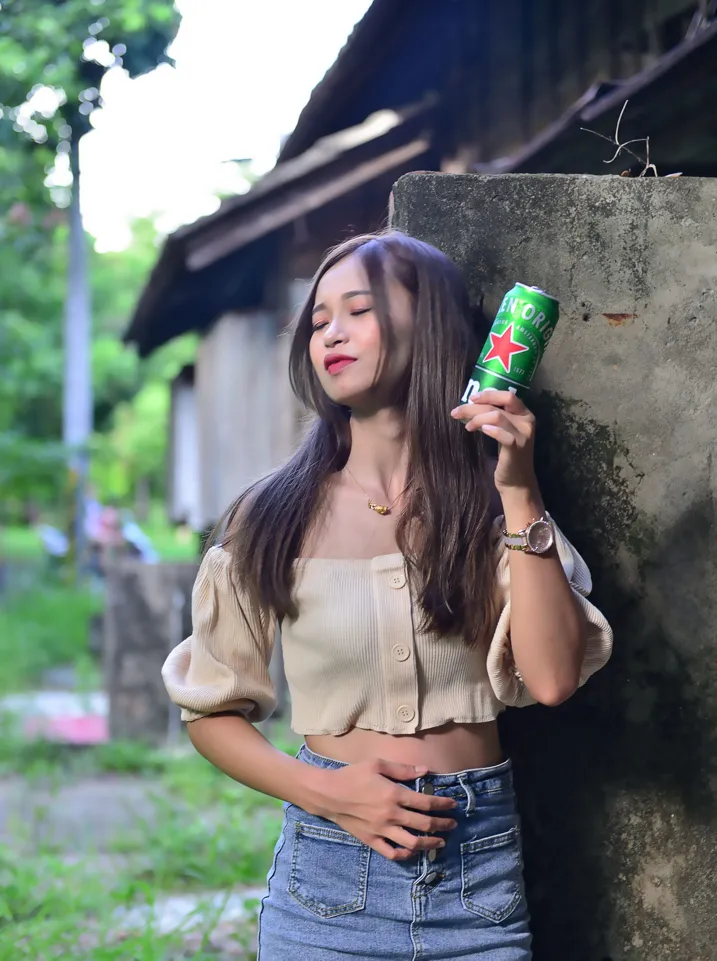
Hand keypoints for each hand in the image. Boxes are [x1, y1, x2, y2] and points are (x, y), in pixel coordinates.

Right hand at [313, 758, 457, 860]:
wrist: (329, 794)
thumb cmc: (353, 775)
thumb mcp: (378, 764)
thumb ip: (403, 769)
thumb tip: (426, 770)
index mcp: (394, 794)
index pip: (426, 802)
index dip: (443, 804)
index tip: (453, 804)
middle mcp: (391, 815)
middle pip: (424, 824)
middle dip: (442, 824)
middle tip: (453, 824)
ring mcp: (382, 830)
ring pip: (412, 843)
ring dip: (430, 843)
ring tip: (440, 841)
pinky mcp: (372, 840)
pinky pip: (392, 853)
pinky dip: (405, 855)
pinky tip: (413, 851)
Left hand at [451, 388, 536, 492]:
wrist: (517, 482)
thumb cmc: (507, 455)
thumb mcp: (504, 431)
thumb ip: (496, 417)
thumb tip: (472, 405)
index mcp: (525, 414)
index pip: (508, 396)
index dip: (489, 394)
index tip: (471, 397)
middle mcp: (526, 421)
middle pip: (498, 406)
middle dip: (474, 407)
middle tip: (457, 412)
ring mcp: (523, 435)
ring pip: (497, 416)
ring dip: (477, 419)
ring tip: (467, 427)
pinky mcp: (516, 448)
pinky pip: (502, 435)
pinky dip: (490, 430)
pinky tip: (480, 430)